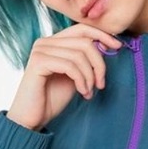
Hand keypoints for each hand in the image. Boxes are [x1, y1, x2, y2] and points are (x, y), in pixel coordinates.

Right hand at [6, 23, 122, 130]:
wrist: (31, 119)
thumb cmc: (51, 100)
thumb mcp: (74, 77)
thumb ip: (84, 62)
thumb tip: (104, 48)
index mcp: (53, 42)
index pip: (81, 29)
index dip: (102, 35)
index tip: (117, 47)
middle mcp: (45, 42)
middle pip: (84, 42)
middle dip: (98, 64)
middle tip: (101, 84)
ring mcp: (40, 50)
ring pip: (79, 55)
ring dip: (90, 76)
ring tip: (88, 92)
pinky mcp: (38, 63)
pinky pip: (70, 65)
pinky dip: (81, 80)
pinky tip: (82, 93)